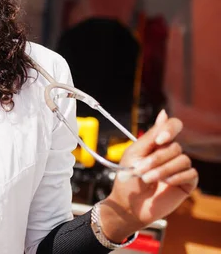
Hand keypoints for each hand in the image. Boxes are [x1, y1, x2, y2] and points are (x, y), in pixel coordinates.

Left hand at [100, 110, 198, 241]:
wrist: (128, 205)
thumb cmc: (127, 179)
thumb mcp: (135, 153)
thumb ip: (151, 136)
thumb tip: (164, 113)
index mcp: (157, 143)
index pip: (173, 126)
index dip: (170, 129)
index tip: (160, 140)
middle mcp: (170, 154)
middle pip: (175, 146)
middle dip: (156, 159)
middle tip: (141, 170)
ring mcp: (179, 168)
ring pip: (182, 160)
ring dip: (163, 169)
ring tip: (147, 179)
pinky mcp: (186, 183)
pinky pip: (191, 173)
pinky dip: (177, 177)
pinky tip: (166, 183)